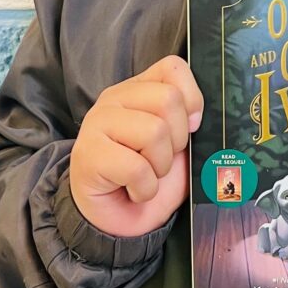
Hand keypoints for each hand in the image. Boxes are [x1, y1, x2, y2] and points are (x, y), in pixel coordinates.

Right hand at [69, 54, 202, 237]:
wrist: (118, 220)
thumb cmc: (149, 178)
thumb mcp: (179, 144)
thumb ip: (190, 121)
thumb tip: (199, 117)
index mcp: (138, 89)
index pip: (173, 67)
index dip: (192, 99)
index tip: (191, 128)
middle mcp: (114, 99)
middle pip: (168, 99)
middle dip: (177, 140)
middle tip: (160, 159)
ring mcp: (96, 123)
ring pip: (154, 132)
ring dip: (160, 166)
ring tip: (146, 175)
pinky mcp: (88, 154)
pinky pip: (137, 167)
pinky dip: (145, 188)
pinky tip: (133, 190)